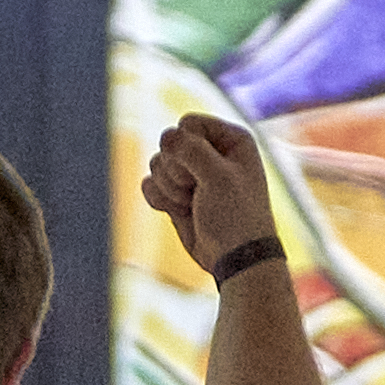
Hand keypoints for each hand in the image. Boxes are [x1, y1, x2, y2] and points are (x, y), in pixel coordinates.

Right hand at [142, 113, 279, 277]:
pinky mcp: (176, 194)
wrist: (235, 260)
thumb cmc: (235, 217)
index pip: (188, 124)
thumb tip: (165, 136)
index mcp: (230, 139)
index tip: (204, 172)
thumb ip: (190, 150)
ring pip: (156, 163)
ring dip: (170, 188)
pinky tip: (178, 211)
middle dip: (177, 172)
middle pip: (168, 144)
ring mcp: (191, 174)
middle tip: (199, 192)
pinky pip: (149, 184)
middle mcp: (210, 152)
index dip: (187, 147)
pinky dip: (158, 198)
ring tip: (193, 204)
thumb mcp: (218, 177)